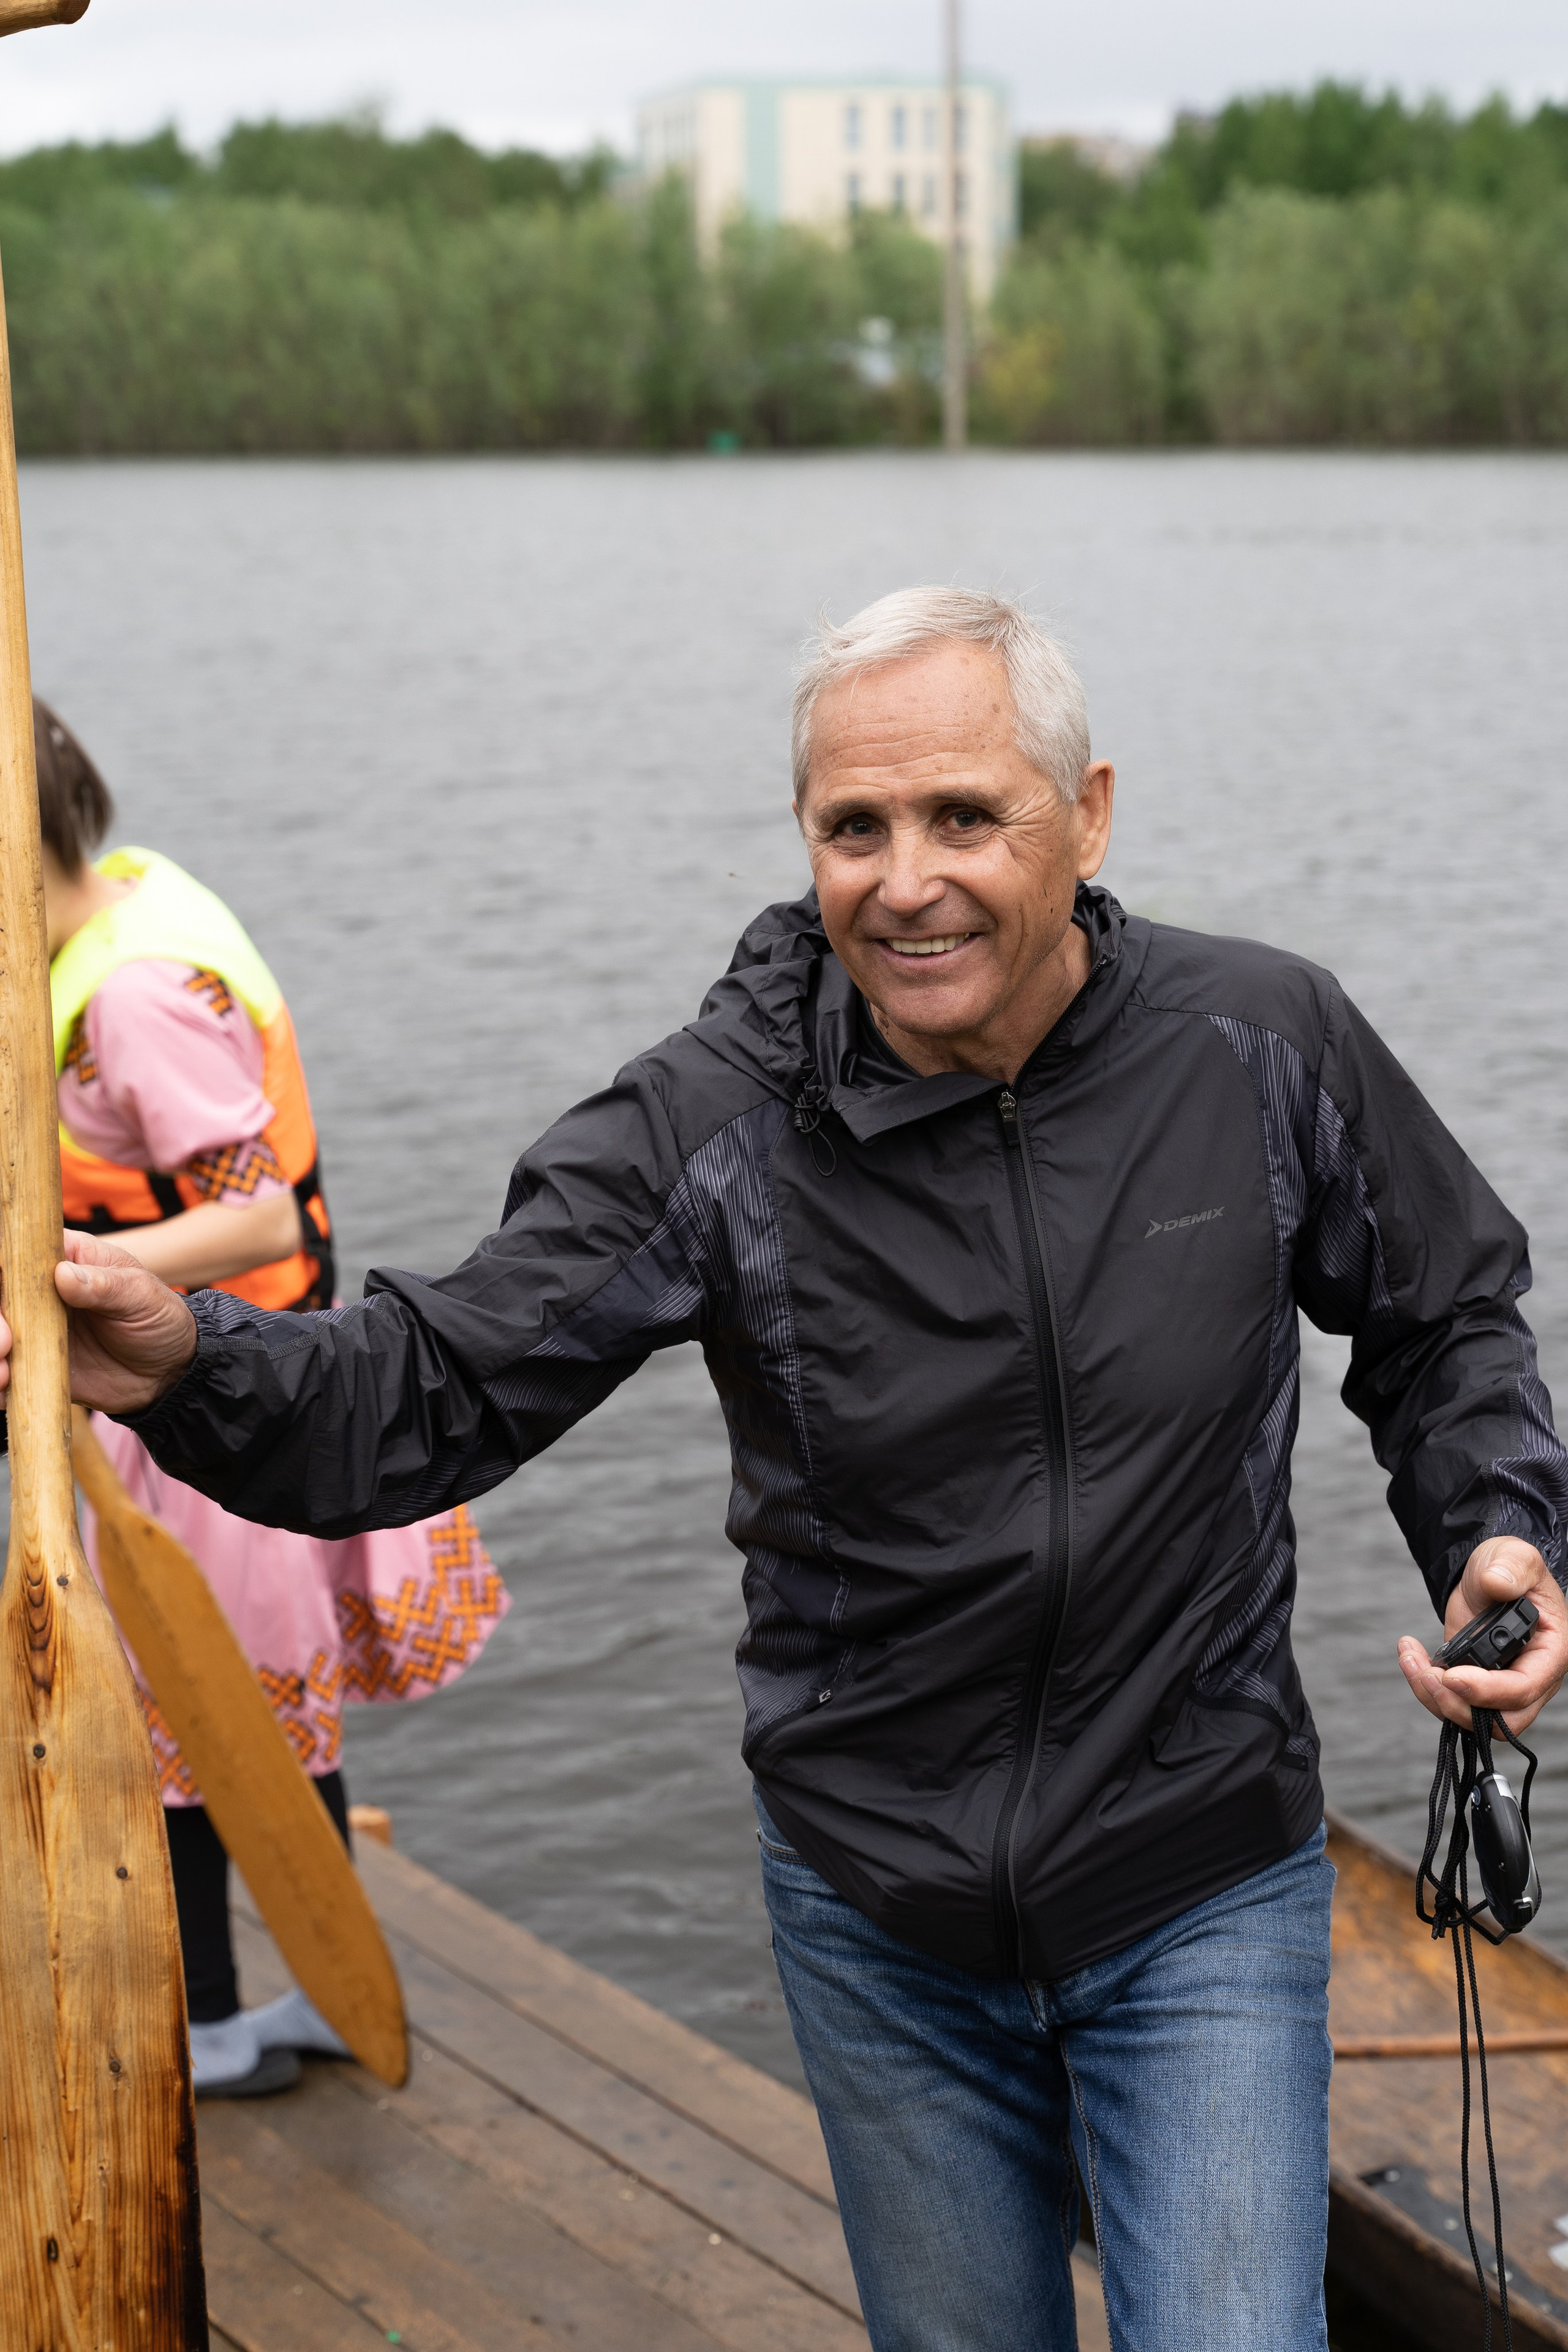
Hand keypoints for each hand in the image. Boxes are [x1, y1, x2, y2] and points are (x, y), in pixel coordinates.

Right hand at [0, 1229, 197, 1418]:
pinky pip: (4, 1373)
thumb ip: (103, 1285)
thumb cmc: (158, 1318)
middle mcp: (37, 1293)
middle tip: (6, 1343)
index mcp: (61, 1257)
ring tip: (3, 1374)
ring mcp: (32, 1330)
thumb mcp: (140, 1296)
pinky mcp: (32, 1365)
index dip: (1, 1272)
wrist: (168, 1373)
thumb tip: (64, 1274)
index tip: (1, 1291)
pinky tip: (5, 1390)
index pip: (16, 1253)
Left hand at [1398, 1538, 1567, 1734]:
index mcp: (1551, 1652)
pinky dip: (1426, 1687)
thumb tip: (1497, 1583)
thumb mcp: (1515, 1556)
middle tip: (1429, 1677)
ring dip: (1434, 1698)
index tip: (1452, 1675)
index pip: (1525, 1688)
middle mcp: (1530, 1677)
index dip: (1488, 1691)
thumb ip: (1512, 1567)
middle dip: (1460, 1706)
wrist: (1487, 1573)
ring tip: (1411, 1660)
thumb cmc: (1508, 1566)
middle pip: (1502, 1721)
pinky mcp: (1474, 1683)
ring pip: (1473, 1718)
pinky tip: (1410, 1656)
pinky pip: (1453, 1702)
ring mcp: (1502, 1685)